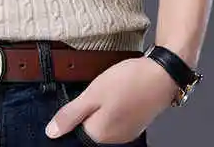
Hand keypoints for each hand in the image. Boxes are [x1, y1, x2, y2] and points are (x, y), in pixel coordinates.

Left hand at [45, 56, 177, 141]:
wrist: (162, 74)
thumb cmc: (129, 82)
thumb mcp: (93, 94)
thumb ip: (71, 114)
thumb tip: (51, 133)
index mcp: (100, 134)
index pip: (75, 131)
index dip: (72, 114)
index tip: (79, 98)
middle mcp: (114, 139)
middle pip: (89, 126)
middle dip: (87, 109)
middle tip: (94, 88)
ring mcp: (127, 132)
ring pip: (103, 120)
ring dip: (100, 106)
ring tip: (106, 87)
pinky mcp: (136, 122)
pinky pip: (116, 117)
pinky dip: (112, 105)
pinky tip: (116, 91)